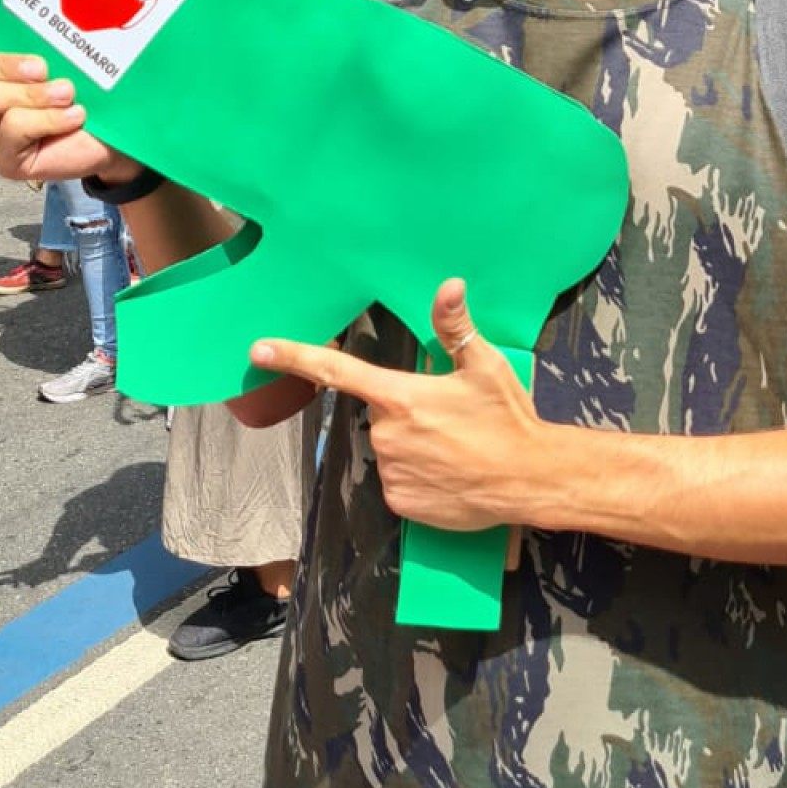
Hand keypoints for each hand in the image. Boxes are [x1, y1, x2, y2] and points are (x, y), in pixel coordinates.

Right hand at [0, 22, 133, 185]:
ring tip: (66, 92)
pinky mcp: (6, 159)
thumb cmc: (91, 82)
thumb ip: (31, 28)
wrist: (124, 129)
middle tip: (40, 66)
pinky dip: (48, 119)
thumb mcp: (60, 44)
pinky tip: (74, 115)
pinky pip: (11, 130)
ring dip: (31, 93)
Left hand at [252, 281, 557, 533]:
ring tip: (455, 449)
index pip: (336, 370)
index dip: (294, 356)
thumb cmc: (507, 420)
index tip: (258, 350)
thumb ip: (457, 328)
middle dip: (406, 414)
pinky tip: (448, 474)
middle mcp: (386, 434)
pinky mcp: (399, 502)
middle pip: (380, 415)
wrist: (528, 481)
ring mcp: (390, 471)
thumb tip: (448, 285)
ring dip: (413, 446)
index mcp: (401, 396)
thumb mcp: (486, 367)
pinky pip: (398, 481)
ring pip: (389, 449)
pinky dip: (417, 476)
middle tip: (449, 420)